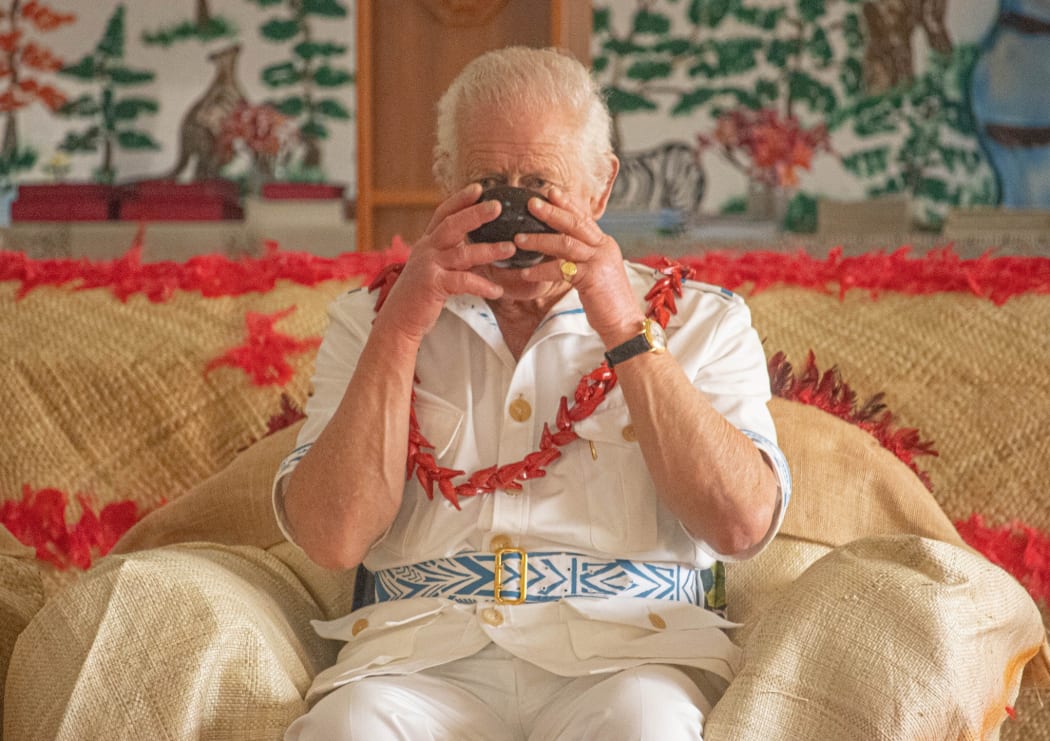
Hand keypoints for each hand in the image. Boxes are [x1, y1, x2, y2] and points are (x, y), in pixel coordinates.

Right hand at [374, 184, 515, 342]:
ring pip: (462, 253)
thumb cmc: (420, 295)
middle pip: (452, 225)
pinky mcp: (432, 285)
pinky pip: (463, 282)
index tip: (479, 188)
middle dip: (475, 214)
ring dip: (488, 250)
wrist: (399, 320)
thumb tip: (474, 246)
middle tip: (497, 206)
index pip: (443, 213)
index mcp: (427, 243)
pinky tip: (498, 290)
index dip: (460, 200)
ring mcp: (428, 266)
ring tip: (510, 248)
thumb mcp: (432, 267)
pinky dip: (482, 286)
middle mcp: (426, 250)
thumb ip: (449, 254)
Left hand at [514, 187, 644, 346]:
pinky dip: (541, 270)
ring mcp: (599, 261)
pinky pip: (561, 269)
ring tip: (518, 239)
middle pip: (575, 223)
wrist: (624, 323)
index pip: (584, 218)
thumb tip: (559, 247)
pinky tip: (526, 273)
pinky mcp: (592, 277)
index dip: (567, 204)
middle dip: (552, 212)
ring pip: (565, 242)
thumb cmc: (606, 301)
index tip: (550, 192)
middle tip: (531, 203)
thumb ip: (582, 257)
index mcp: (604, 244)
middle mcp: (604, 248)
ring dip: (539, 239)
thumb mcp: (596, 272)